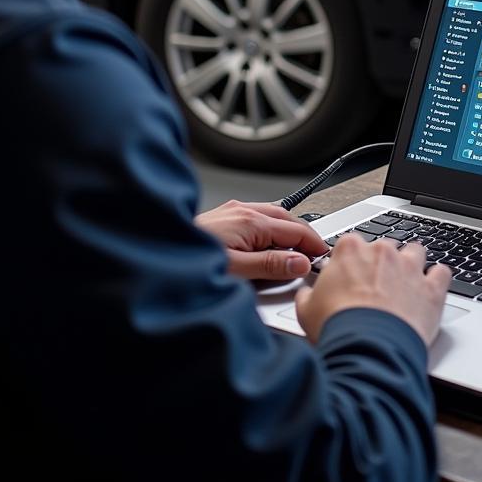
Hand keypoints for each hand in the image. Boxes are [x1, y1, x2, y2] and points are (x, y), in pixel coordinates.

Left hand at [194, 200, 327, 280]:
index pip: (295, 231)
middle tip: (315, 253)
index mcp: (250, 221)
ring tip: (297, 249)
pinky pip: (257, 218)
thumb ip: (270, 266)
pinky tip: (269, 242)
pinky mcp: (224, 217)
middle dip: (304, 235)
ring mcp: (232, 211)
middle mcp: (242, 211)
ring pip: (272, 216)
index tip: (324, 257)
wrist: (157, 250)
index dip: (313, 245)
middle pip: (286, 219)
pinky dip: (271, 229)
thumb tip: (299, 262)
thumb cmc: (187, 261)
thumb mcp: (236, 271)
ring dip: (288, 230)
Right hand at [295, 235, 450, 345]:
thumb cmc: (337, 328)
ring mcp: (410, 268)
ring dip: (411, 264)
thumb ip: (307, 295)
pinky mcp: (431, 288)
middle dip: (381, 264)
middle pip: (384, 248)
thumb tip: (305, 294)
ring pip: (416, 252)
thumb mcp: (306, 310)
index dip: (350, 262)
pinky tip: (430, 289)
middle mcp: (383, 252)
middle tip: (375, 288)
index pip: (351, 244)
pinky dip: (438, 279)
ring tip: (405, 284)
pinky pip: (442, 273)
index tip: (349, 275)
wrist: (368, 350)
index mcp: (351, 250)